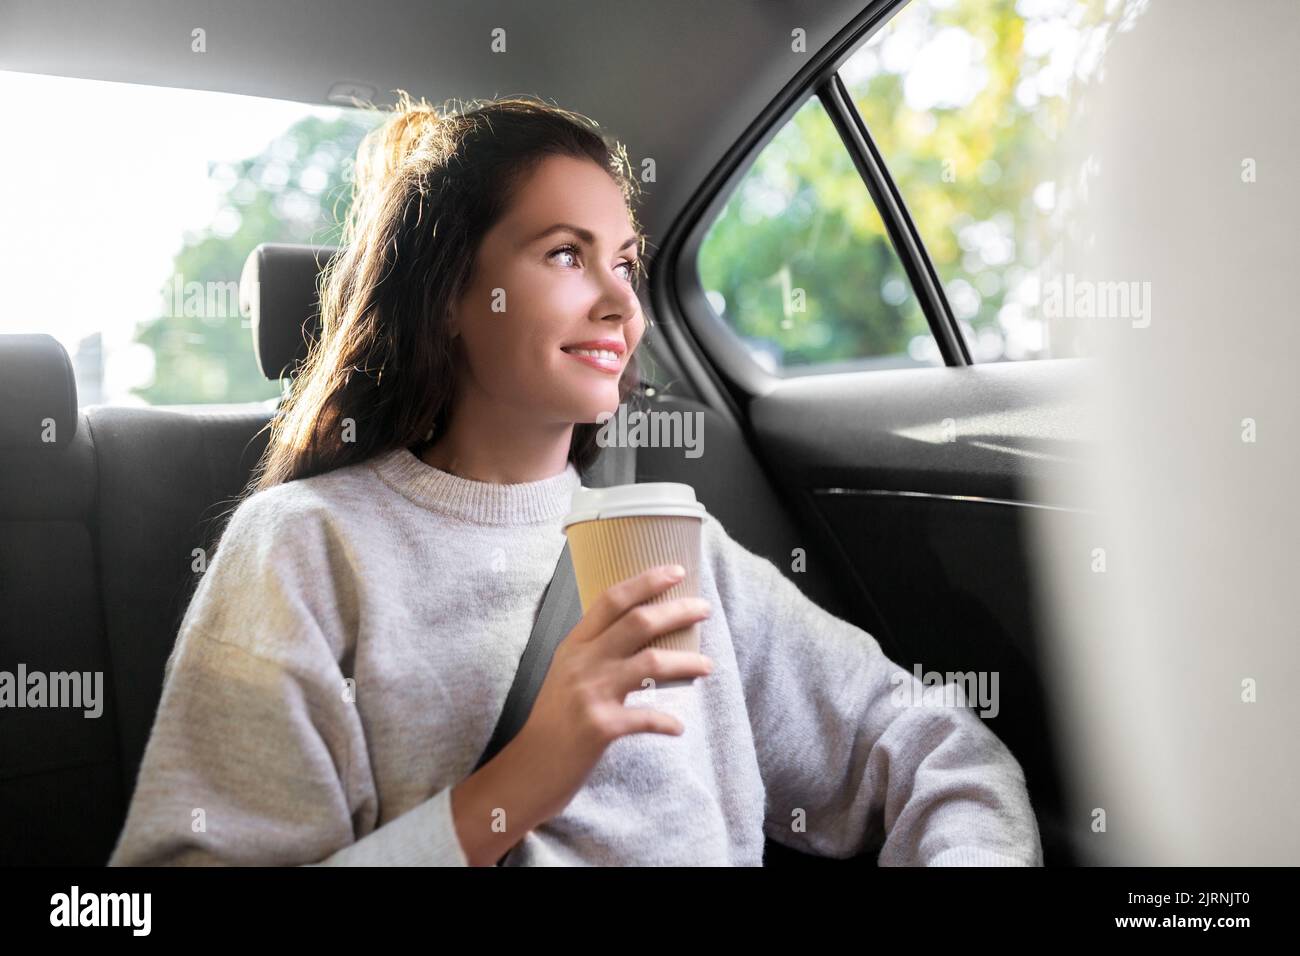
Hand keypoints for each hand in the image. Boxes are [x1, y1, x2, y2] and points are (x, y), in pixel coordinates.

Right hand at [451, 563, 712, 864]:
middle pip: (638, 623)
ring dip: (687, 663)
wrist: (529, 768)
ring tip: (707, 666)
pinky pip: (647, 717)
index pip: (611, 600)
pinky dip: (667, 722)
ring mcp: (591, 693)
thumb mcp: (566, 674)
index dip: (645, 581)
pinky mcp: (601, 727)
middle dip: (677, 611)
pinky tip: (678, 727)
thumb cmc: (553, 721)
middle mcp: (582, 663)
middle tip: (704, 609)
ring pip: (651, 663)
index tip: (675, 571)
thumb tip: (641, 632)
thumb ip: (595, 652)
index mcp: (574, 646)